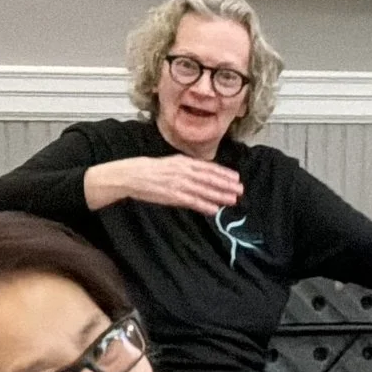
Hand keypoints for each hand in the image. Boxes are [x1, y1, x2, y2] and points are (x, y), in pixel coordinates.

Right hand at [89, 156, 244, 215]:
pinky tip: (214, 210)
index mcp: (182, 162)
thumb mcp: (170, 164)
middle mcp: (183, 170)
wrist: (131, 175)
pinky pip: (191, 201)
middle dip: (226, 184)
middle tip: (240, 189)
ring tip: (233, 200)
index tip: (236, 177)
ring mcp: (178, 183)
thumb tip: (202, 175)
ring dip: (219, 195)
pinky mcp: (172, 195)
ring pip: (203, 189)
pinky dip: (204, 205)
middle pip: (209, 178)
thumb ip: (187, 169)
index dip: (223, 173)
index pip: (207, 167)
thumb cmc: (150, 170)